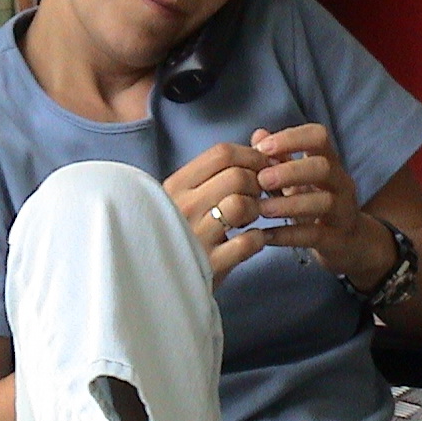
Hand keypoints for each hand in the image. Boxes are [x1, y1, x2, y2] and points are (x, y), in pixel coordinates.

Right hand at [162, 141, 270, 283]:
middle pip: (236, 176)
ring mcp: (194, 236)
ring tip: (251, 219)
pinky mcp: (209, 265)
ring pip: (241, 205)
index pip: (220, 153)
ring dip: (256, 209)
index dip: (251, 155)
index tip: (262, 166)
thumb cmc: (180, 232)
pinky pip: (248, 241)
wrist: (158, 282)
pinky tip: (251, 241)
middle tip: (260, 195)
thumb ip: (219, 170)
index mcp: (175, 186)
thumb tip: (260, 139)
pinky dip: (258, 239)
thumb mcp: (187, 197)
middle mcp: (181, 207)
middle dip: (258, 183)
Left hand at [251, 125, 394, 288]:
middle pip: (324, 167)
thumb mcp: (298, 180)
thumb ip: (279, 158)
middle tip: (261, 179)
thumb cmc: (315, 203)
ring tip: (260, 209)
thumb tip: (258, 134)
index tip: (262, 148)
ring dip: (289, 204)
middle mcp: (341, 183)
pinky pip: (315, 235)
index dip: (291, 138)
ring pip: (324, 202)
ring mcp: (343, 212)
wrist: (350, 242)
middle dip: (291, 171)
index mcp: (329, 162)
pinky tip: (264, 236)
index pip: (319, 137)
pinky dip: (288, 236)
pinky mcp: (337, 239)